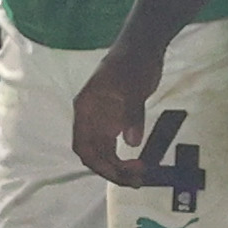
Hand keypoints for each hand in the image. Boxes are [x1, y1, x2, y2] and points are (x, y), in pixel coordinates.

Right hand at [70, 31, 168, 180]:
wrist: (142, 48)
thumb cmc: (132, 63)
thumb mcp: (133, 87)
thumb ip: (131, 114)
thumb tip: (131, 143)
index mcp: (86, 110)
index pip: (84, 145)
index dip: (98, 164)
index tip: (118, 175)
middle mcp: (91, 119)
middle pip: (94, 153)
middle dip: (112, 170)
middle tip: (137, 180)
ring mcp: (103, 121)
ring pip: (105, 152)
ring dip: (119, 167)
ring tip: (140, 177)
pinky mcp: (117, 120)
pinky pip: (116, 146)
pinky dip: (125, 158)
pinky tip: (139, 164)